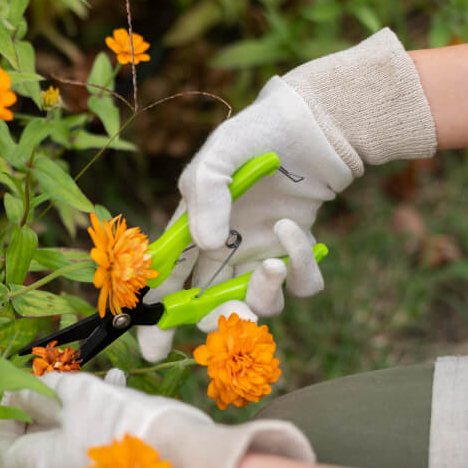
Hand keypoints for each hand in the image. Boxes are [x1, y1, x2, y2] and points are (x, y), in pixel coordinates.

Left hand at [0, 371, 314, 467]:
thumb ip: (41, 392)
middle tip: (67, 377)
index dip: (4, 417)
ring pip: (70, 450)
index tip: (19, 391)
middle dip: (49, 408)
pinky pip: (97, 463)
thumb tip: (18, 393)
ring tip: (106, 379)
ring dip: (80, 413)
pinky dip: (101, 433)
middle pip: (38, 448)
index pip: (0, 451)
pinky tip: (125, 399)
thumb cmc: (125, 426)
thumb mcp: (77, 394)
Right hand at [140, 28, 438, 361]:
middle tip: (232, 317)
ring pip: (257, 305)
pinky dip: (300, 267)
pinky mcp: (298, 255)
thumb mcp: (220, 154)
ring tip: (272, 266)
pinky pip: (301, 286)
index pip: (166, 281)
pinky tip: (295, 231)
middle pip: (209, 306)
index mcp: (193, 231)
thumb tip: (208, 243)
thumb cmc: (259, 133)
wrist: (317, 121)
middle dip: (216, 322)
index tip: (150, 346)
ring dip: (263, 295)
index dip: (155, 316)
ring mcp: (262, 255)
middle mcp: (224, 251)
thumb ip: (205, 195)